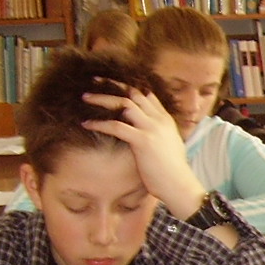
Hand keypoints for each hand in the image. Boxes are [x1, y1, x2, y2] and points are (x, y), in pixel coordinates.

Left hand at [81, 82, 206, 218]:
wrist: (179, 184)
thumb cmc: (172, 171)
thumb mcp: (169, 145)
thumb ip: (158, 133)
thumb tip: (146, 133)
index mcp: (166, 120)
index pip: (147, 95)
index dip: (129, 87)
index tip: (112, 84)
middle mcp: (159, 120)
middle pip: (134, 93)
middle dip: (113, 85)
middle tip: (95, 80)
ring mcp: (152, 129)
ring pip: (124, 104)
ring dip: (102, 99)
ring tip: (86, 98)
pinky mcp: (142, 140)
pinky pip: (116, 126)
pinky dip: (99, 123)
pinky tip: (87, 124)